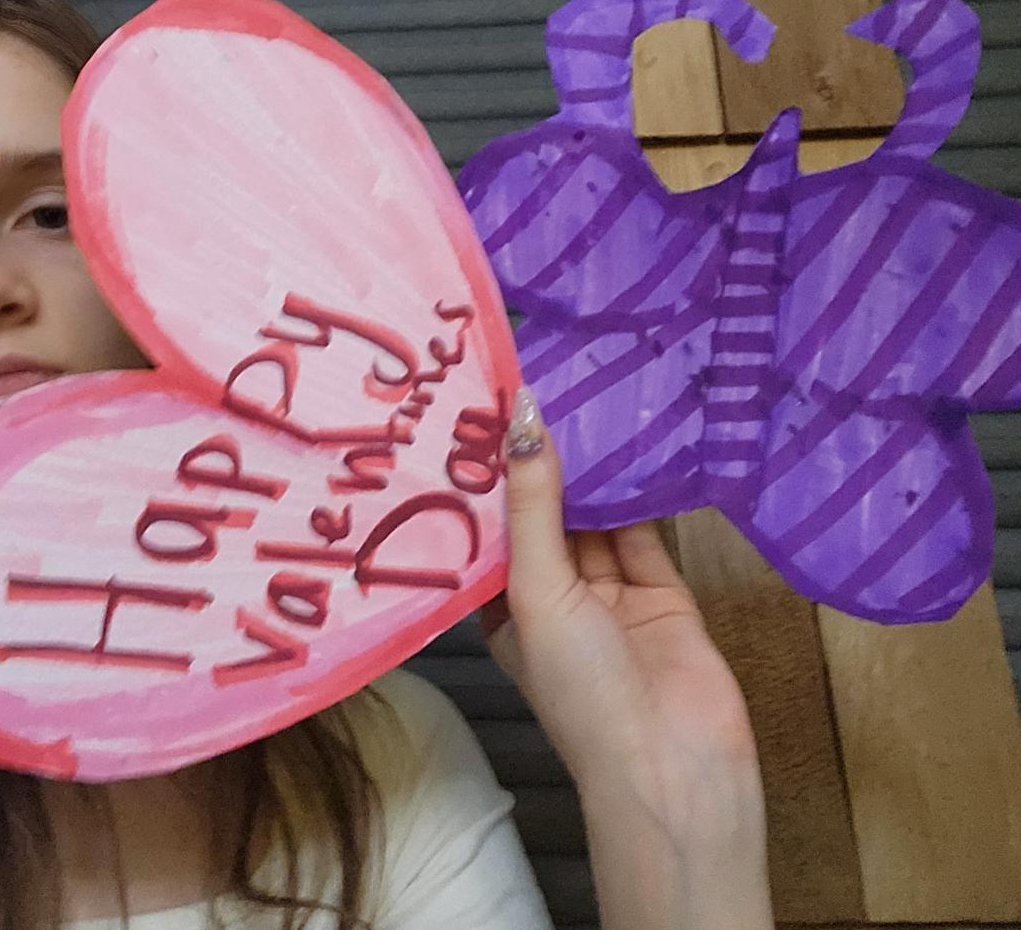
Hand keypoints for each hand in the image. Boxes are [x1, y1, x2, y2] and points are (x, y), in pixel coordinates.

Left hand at [482, 388, 768, 855]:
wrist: (677, 770)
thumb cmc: (582, 687)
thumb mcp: (539, 590)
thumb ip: (534, 504)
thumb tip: (522, 417)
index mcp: (505, 608)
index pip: (490, 528)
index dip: (485, 474)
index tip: (479, 408)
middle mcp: (553, 599)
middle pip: (544, 517)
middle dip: (540, 463)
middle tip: (533, 385)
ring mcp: (610, 596)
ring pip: (596, 519)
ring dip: (591, 471)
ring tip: (580, 397)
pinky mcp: (662, 593)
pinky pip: (645, 532)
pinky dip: (640, 492)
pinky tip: (632, 439)